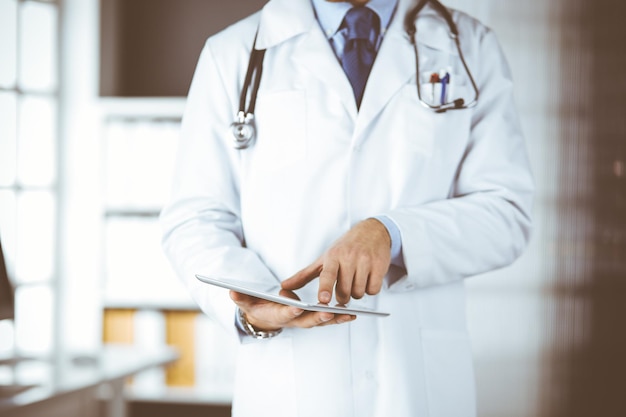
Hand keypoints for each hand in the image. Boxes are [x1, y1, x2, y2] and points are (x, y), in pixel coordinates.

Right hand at [229, 290, 354, 331]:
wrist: (265, 317)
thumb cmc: (257, 306)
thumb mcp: (247, 301)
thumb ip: (241, 298)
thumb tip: (231, 292)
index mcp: (278, 315)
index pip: (284, 314)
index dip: (290, 311)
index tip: (297, 306)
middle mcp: (294, 320)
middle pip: (307, 320)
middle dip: (318, 317)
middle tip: (329, 312)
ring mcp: (305, 320)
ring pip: (321, 321)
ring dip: (335, 319)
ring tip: (350, 315)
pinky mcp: (314, 318)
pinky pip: (328, 319)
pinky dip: (340, 318)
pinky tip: (353, 314)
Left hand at [282, 218, 390, 304]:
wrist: (372, 231)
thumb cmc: (345, 247)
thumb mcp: (324, 258)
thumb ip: (304, 275)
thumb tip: (284, 286)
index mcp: (333, 256)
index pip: (328, 275)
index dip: (326, 288)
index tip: (323, 300)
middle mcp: (349, 258)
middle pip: (344, 292)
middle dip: (343, 296)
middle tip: (343, 286)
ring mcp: (366, 261)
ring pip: (359, 293)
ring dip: (356, 292)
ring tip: (355, 279)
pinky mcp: (380, 266)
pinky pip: (373, 290)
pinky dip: (370, 289)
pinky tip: (367, 278)